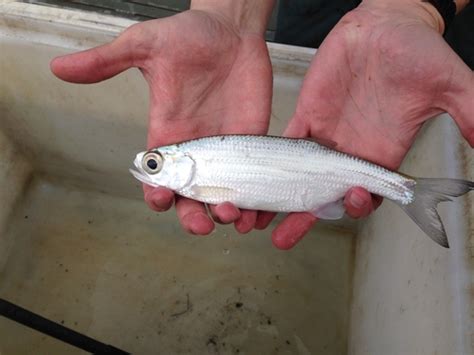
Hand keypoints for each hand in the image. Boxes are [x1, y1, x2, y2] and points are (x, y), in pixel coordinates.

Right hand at [51, 7, 272, 234]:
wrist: (231, 29)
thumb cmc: (189, 36)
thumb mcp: (145, 45)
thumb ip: (106, 61)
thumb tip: (59, 67)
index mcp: (167, 135)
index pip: (158, 178)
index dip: (156, 195)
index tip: (161, 199)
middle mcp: (196, 150)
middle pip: (190, 198)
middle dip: (193, 217)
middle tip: (202, 224)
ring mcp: (224, 149)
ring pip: (222, 195)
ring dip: (226, 213)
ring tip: (232, 215)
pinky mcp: (250, 143)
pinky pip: (251, 178)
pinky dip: (253, 201)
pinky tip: (256, 213)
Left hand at [263, 0, 473, 248]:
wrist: (386, 25)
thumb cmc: (417, 50)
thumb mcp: (448, 81)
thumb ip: (469, 111)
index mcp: (380, 153)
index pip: (365, 194)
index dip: (355, 204)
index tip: (348, 200)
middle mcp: (350, 152)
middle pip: (324, 196)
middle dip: (305, 217)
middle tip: (285, 236)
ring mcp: (325, 138)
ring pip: (297, 178)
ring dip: (279, 200)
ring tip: (258, 220)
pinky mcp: (305, 118)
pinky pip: (282, 147)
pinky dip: (267, 164)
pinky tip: (252, 181)